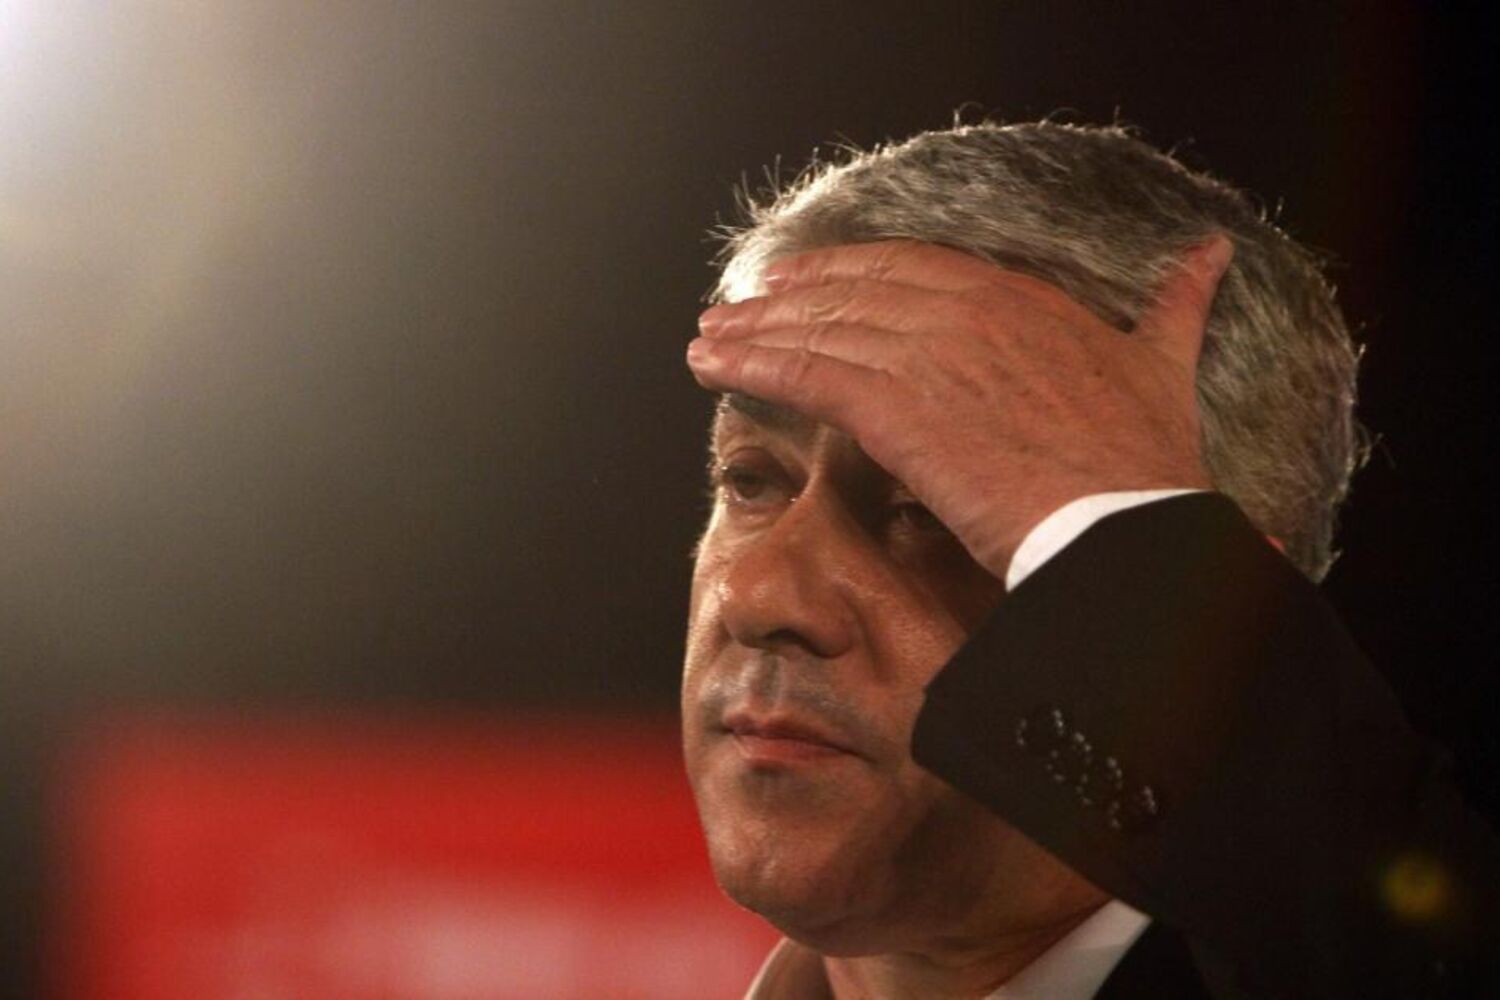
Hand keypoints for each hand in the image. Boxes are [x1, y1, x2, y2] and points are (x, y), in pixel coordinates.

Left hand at [686, 238, 1233, 578]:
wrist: (1126, 524)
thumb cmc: (1146, 460)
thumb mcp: (1165, 363)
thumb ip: (1175, 307)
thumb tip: (1212, 256)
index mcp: (1019, 300)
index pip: (912, 267)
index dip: (849, 272)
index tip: (805, 279)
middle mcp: (967, 314)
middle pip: (853, 290)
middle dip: (788, 297)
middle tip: (736, 305)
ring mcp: (929, 358)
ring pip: (821, 329)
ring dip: (754, 331)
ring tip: (708, 339)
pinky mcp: (899, 412)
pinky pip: (810, 375)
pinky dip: (754, 364)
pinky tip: (714, 365)